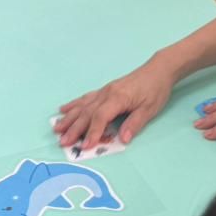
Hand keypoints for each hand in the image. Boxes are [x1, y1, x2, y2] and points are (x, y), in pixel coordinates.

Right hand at [56, 58, 174, 149]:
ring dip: (69, 118)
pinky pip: (86, 98)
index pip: (101, 117)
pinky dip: (73, 104)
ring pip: (83, 105)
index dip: (92, 132)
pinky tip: (63, 109)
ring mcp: (104, 91)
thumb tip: (123, 140)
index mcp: (118, 98)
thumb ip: (135, 124)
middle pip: (87, 112)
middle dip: (74, 128)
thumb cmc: (155, 90)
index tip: (85, 145)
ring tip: (57, 128)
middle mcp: (107, 94)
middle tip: (63, 142)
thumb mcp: (150, 109)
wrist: (158, 70)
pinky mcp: (104, 90)